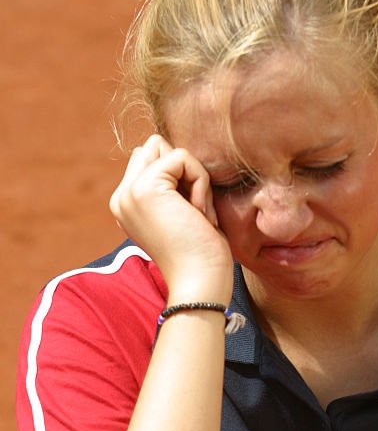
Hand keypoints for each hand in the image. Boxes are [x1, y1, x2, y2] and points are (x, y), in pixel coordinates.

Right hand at [109, 134, 232, 302]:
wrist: (200, 285)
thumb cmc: (202, 256)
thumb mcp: (182, 215)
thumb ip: (172, 187)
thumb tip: (177, 155)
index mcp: (127, 204)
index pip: (150, 158)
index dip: (181, 176)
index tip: (192, 215)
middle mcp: (122, 197)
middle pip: (156, 146)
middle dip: (185, 172)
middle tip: (196, 212)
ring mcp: (129, 192)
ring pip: (168, 149)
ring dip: (194, 178)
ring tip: (198, 215)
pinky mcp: (146, 187)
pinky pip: (182, 157)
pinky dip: (200, 182)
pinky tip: (200, 214)